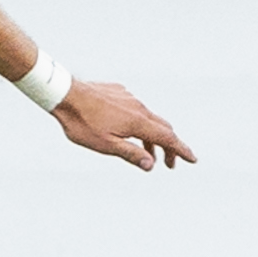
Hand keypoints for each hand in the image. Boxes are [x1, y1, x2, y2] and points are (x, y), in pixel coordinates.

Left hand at [52, 78, 194, 171]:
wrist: (64, 94)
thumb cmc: (82, 123)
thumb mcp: (105, 145)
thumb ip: (130, 154)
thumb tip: (152, 164)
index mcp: (138, 122)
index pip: (167, 138)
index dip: (181, 150)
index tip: (193, 159)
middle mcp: (138, 107)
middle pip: (162, 128)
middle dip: (169, 146)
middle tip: (169, 163)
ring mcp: (129, 98)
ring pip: (148, 118)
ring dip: (152, 136)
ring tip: (148, 152)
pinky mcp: (119, 92)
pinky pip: (135, 108)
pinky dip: (138, 121)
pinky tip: (126, 128)